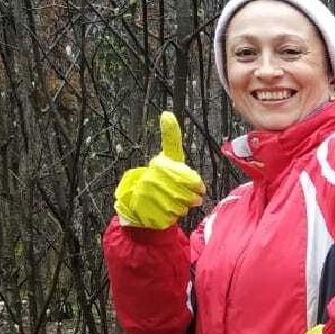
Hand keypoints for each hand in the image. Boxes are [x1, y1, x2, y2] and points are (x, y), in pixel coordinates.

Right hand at [114, 111, 204, 228]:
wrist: (136, 200)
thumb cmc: (160, 177)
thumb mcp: (168, 157)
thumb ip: (171, 138)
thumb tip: (167, 113)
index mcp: (159, 166)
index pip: (191, 180)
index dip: (197, 186)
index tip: (197, 187)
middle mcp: (150, 181)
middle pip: (187, 196)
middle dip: (191, 199)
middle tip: (190, 199)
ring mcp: (147, 199)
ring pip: (180, 209)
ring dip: (182, 208)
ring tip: (176, 203)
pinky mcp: (145, 214)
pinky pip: (170, 220)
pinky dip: (172, 218)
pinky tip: (166, 212)